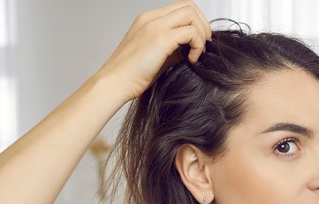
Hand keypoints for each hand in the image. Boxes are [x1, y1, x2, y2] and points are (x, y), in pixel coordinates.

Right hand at [95, 0, 211, 101]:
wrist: (115, 82)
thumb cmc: (131, 75)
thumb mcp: (155, 56)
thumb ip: (173, 48)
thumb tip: (191, 49)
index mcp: (148, 20)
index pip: (180, 8)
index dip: (195, 22)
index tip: (199, 41)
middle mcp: (152, 19)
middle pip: (188, 6)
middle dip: (202, 24)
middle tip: (203, 45)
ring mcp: (155, 26)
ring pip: (191, 14)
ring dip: (201, 33)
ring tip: (197, 53)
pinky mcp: (161, 38)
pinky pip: (191, 32)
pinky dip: (197, 46)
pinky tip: (191, 60)